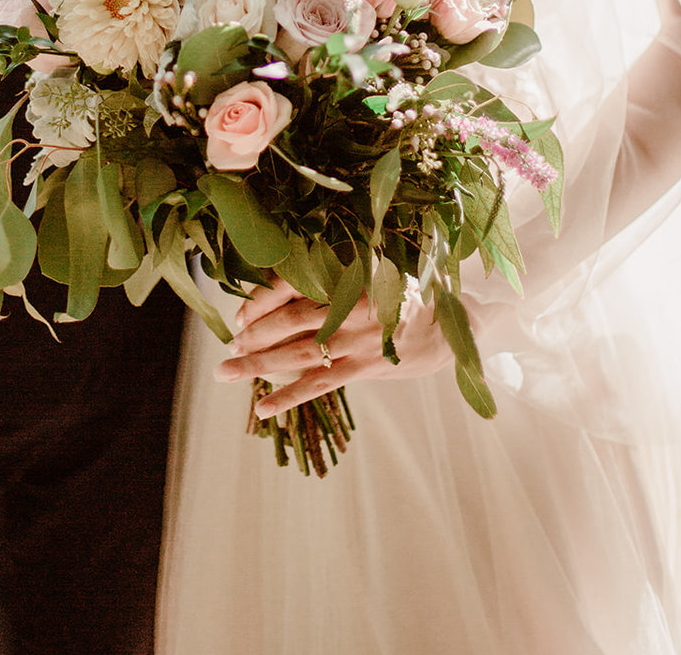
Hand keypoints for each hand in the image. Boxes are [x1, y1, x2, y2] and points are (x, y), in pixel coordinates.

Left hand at [214, 277, 494, 417]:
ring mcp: (359, 338)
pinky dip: (289, 395)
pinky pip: (320, 383)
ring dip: (258, 364)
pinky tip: (263, 407)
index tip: (241, 314)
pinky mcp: (366, 366)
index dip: (263, 298)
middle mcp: (351, 304)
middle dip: (254, 333)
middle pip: (291, 318)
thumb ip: (335, 279)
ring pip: (299, 352)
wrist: (454, 324)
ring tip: (226, 372)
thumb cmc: (404, 295)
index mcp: (349, 273)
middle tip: (229, 347)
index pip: (295, 282)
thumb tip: (277, 290)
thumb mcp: (373, 273)